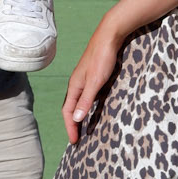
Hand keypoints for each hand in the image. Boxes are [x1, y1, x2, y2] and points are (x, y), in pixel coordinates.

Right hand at [60, 14, 126, 144]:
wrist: (109, 36)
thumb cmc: (102, 58)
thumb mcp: (95, 81)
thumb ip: (86, 100)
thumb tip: (77, 118)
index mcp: (74, 86)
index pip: (68, 112)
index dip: (70, 127)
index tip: (74, 142)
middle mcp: (77, 84)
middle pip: (70, 108)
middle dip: (72, 124)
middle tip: (76, 139)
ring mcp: (84, 79)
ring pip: (78, 102)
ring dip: (78, 115)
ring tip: (82, 128)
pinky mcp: (92, 76)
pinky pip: (85, 96)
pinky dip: (85, 106)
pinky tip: (92, 109)